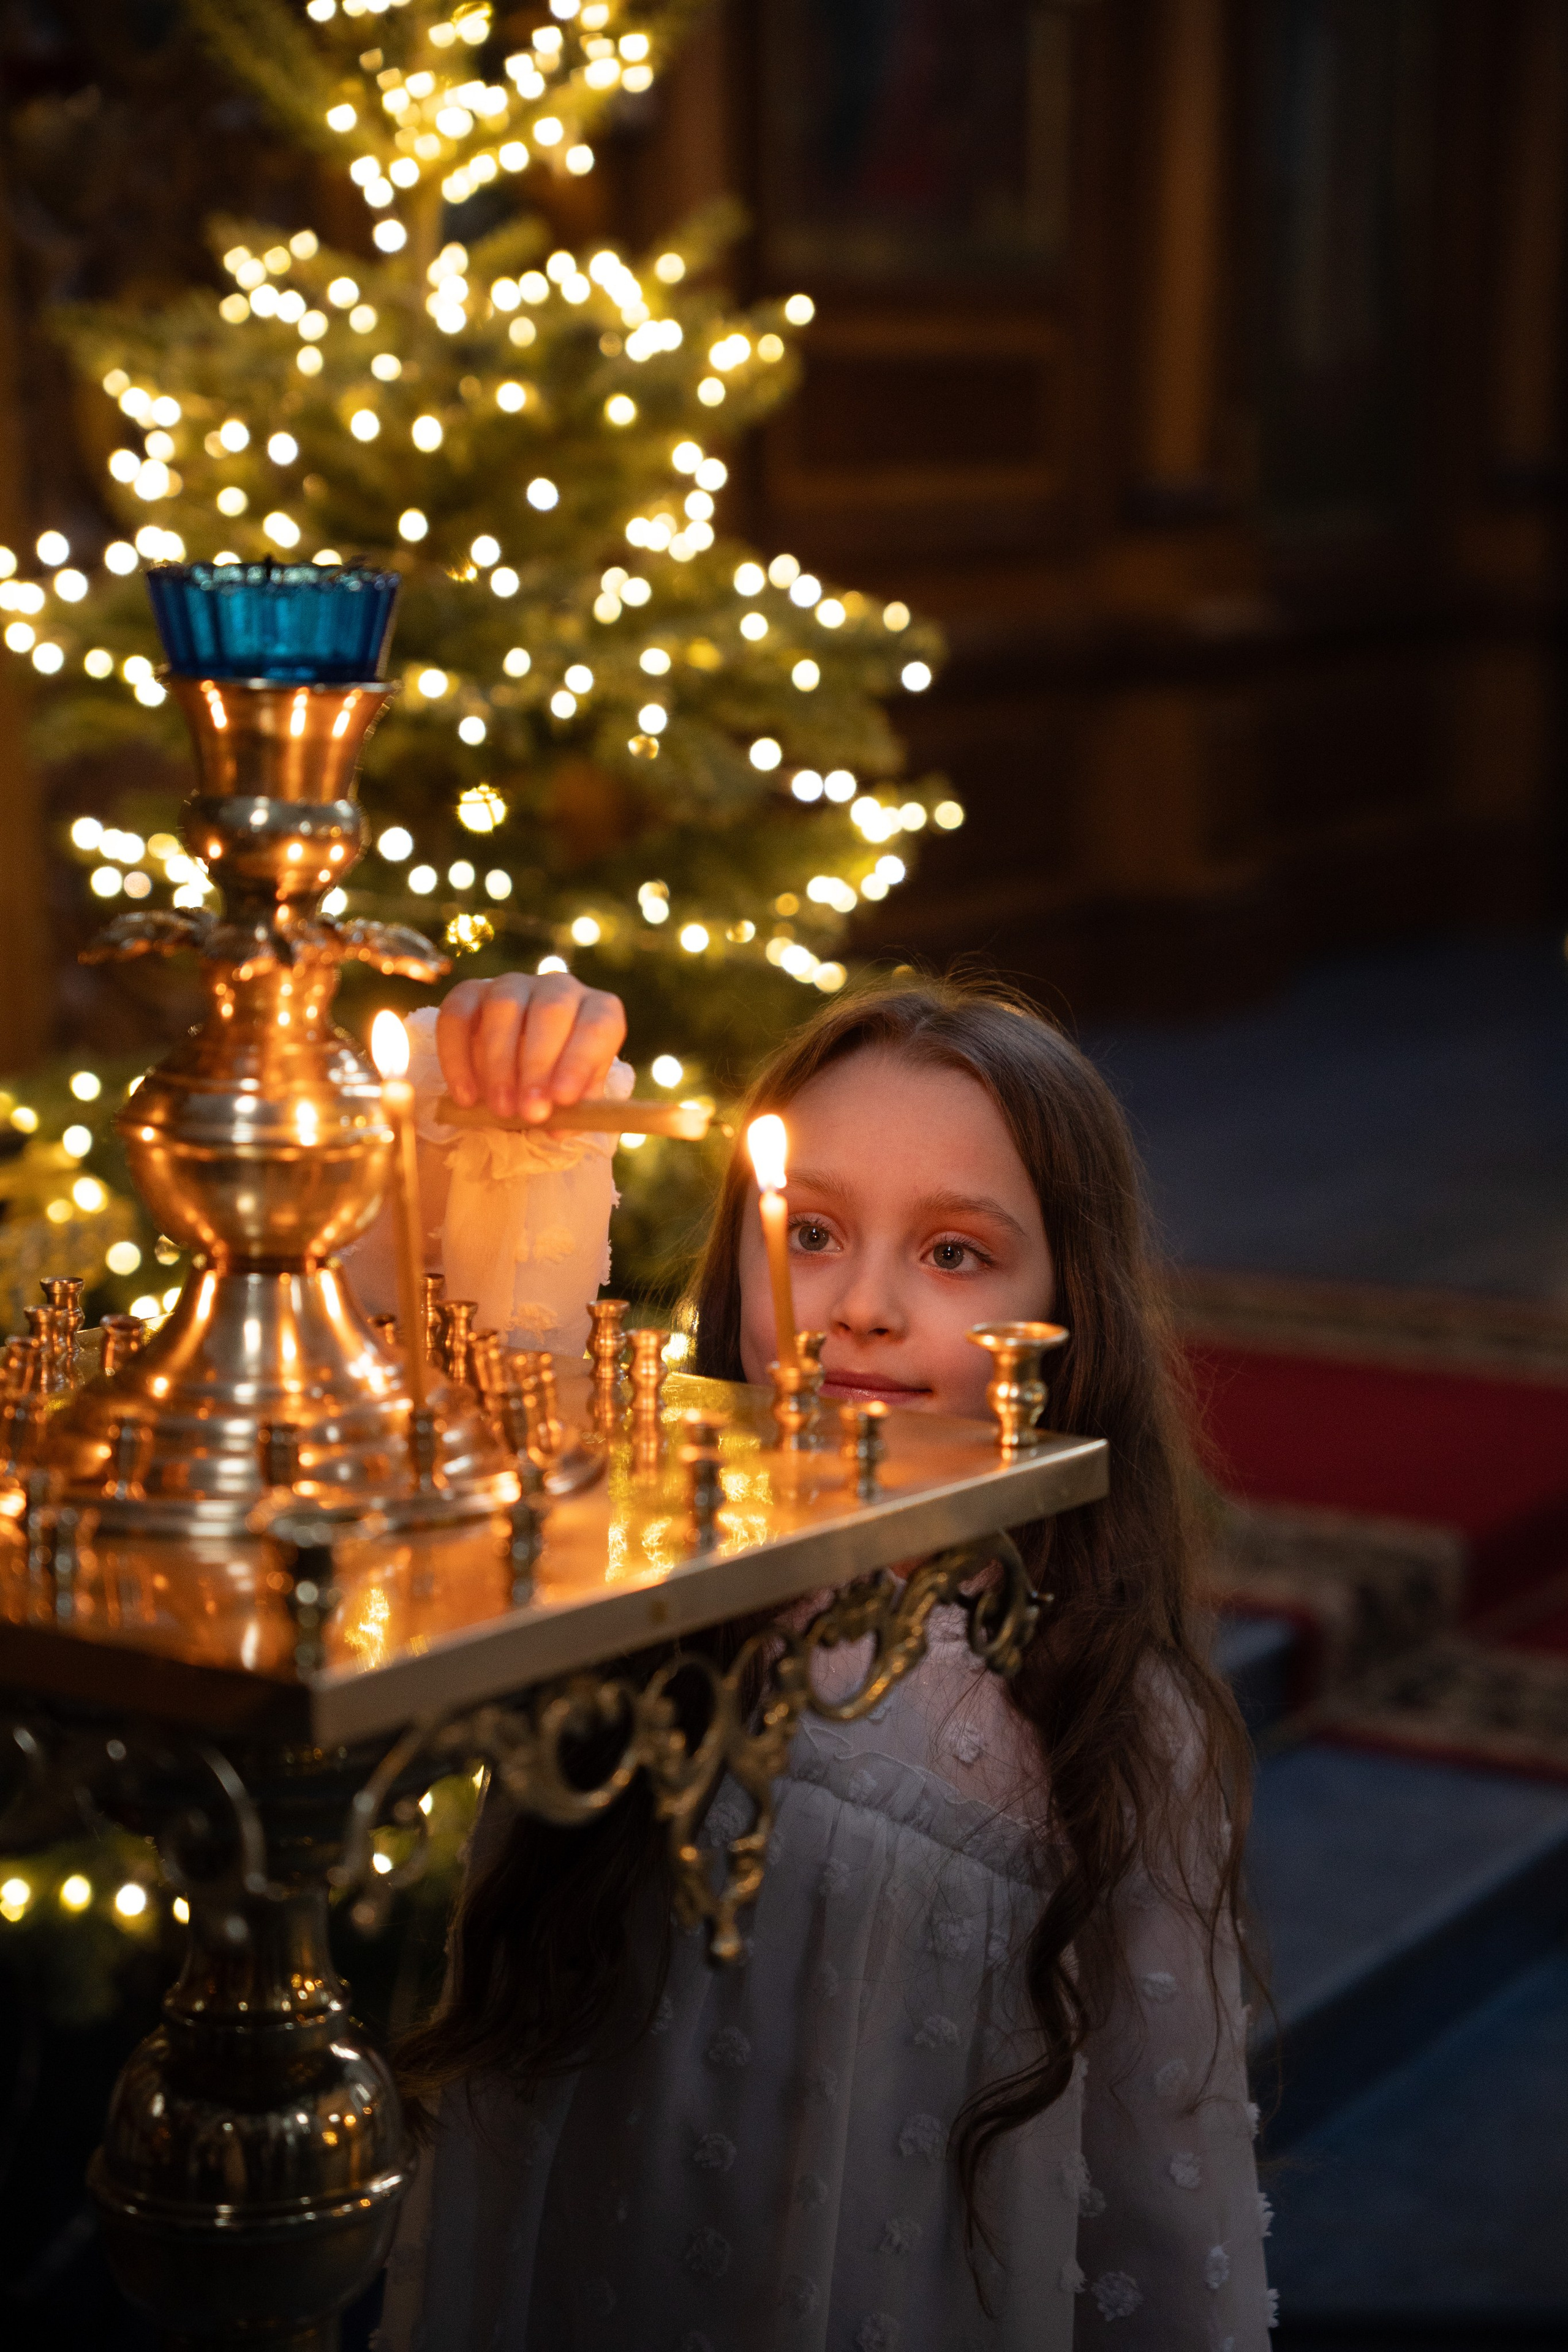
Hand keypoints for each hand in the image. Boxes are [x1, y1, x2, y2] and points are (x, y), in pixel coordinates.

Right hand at [435, 971, 626, 1121]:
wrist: (517, 1074)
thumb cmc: (554, 1085)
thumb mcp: (571, 1099)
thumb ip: (572, 1111)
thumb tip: (559, 1127)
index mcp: (598, 1010)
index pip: (598, 1026)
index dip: (580, 1062)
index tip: (563, 1099)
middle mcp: (559, 988)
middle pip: (551, 1011)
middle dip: (538, 1065)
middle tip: (529, 1112)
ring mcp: (514, 984)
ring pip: (504, 1007)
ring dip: (499, 1062)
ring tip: (500, 1109)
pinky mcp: (471, 991)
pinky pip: (457, 1014)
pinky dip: (458, 1057)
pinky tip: (465, 1097)